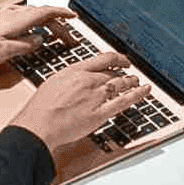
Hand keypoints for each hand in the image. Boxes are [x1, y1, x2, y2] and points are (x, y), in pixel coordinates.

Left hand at [0, 3, 70, 81]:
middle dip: (58, 25)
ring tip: (54, 38)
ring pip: (32, 17)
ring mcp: (5, 18)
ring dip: (46, 26)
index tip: (74, 18)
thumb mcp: (6, 51)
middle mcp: (12, 15)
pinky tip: (31, 36)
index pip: (47, 12)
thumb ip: (27, 45)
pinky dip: (33, 26)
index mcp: (18, 19)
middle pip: (42, 15)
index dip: (63, 14)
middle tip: (68, 39)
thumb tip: (40, 40)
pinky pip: (22, 21)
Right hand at [10, 46, 147, 178]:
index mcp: (75, 71)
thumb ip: (69, 78)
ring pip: (120, 84)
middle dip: (124, 73)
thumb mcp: (53, 82)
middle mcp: (87, 80)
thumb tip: (77, 78)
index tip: (121, 61)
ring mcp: (95, 96)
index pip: (102, 59)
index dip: (117, 59)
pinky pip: (123, 102)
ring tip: (138, 82)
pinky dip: (137, 95)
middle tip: (130, 74)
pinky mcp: (99, 113)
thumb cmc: (40, 108)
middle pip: (112, 73)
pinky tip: (144, 91)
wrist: (38, 125)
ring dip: (131, 82)